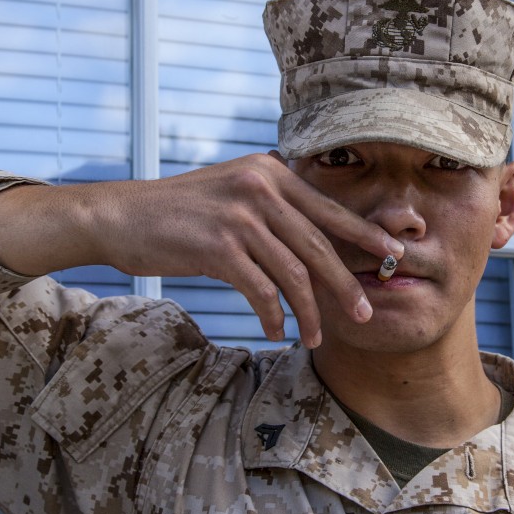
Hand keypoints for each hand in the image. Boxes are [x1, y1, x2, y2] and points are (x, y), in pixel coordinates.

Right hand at [0, 153, 404, 348]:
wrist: (120, 217)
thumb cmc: (180, 216)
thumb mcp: (233, 198)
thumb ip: (273, 212)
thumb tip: (316, 244)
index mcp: (270, 174)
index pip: (329, 210)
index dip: (365, 235)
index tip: (394, 257)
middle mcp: (261, 188)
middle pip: (320, 245)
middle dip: (346, 285)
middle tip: (365, 316)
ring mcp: (240, 215)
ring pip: (295, 273)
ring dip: (310, 312)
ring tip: (315, 339)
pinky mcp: (218, 245)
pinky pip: (262, 290)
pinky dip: (274, 316)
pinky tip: (277, 333)